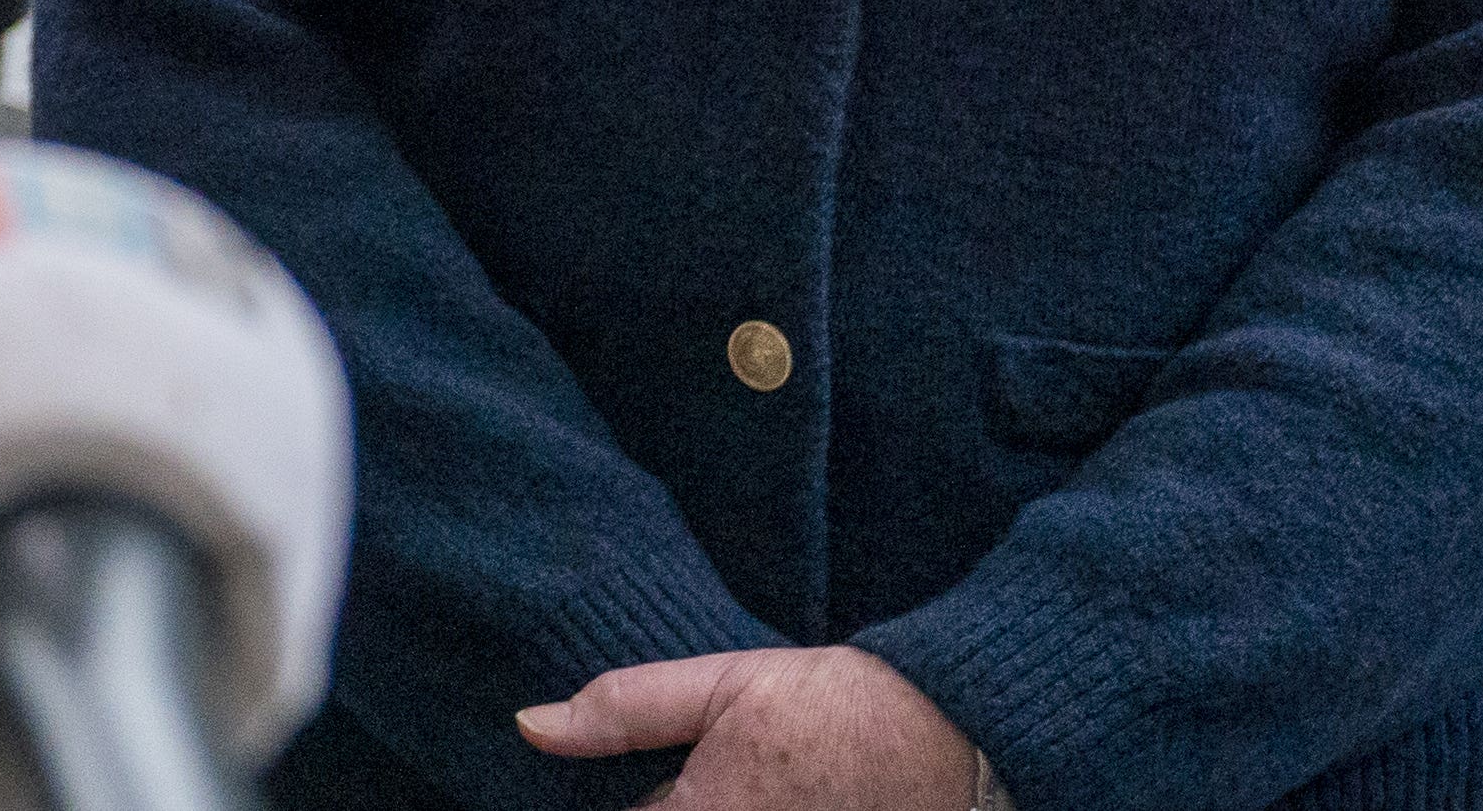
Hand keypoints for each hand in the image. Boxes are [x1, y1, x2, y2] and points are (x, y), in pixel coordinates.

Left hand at [520, 646, 981, 810]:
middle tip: (668, 785)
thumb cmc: (833, 704)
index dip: (603, 803)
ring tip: (727, 787)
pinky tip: (746, 800)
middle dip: (651, 809)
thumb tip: (531, 726)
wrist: (951, 736)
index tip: (619, 787)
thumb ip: (623, 709)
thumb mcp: (722, 683)